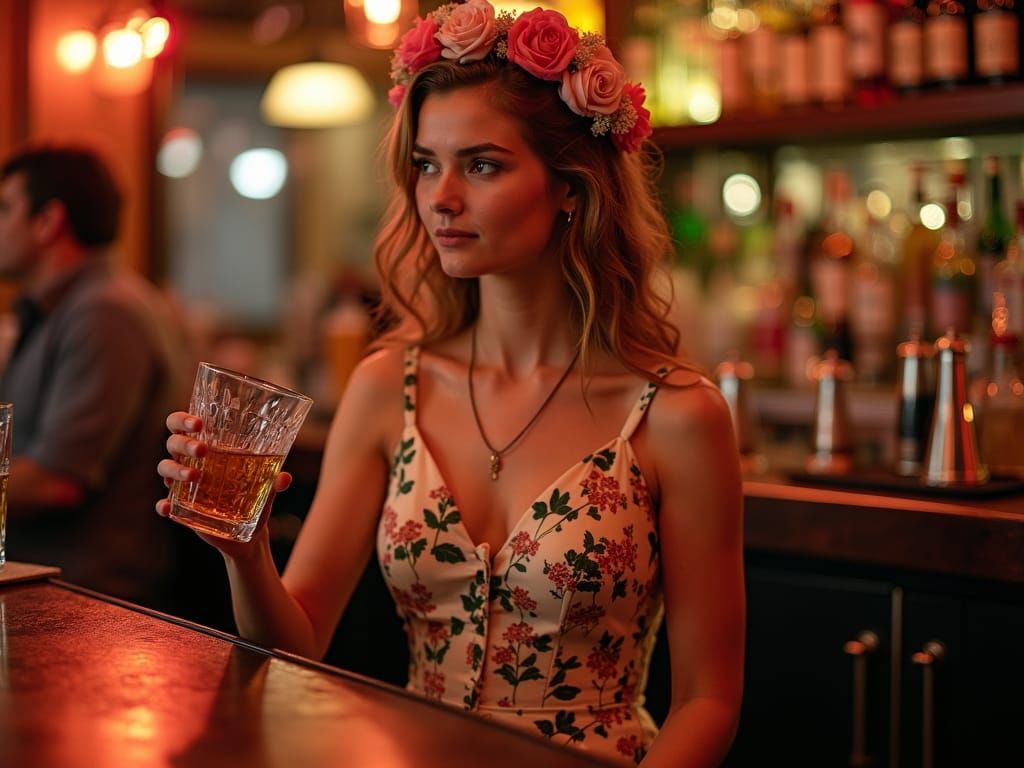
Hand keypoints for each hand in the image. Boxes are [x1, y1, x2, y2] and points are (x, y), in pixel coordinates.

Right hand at [155, 411, 291, 557]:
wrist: (250, 532)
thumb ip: (274, 480)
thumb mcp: (266, 487)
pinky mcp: (181, 508)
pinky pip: (163, 504)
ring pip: (165, 469)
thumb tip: (284, 477)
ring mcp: (182, 485)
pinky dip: (163, 505)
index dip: (183, 419)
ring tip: (195, 477)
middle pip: (172, 443)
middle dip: (184, 443)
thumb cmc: (255, 495)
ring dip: (176, 470)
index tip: (199, 423)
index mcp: (206, 446)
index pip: (183, 424)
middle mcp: (189, 461)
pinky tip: (167, 507)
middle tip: (203, 450)